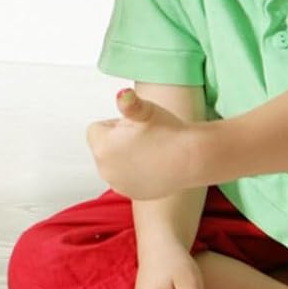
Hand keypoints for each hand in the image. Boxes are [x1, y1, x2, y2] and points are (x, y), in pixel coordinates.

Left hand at [88, 89, 208, 200]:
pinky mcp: (130, 193)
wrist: (190, 158)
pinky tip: (151, 165)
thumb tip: (122, 95)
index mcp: (102, 147)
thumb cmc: (168, 131)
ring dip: (124, 157)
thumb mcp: (147, 110)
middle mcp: (104, 169)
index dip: (116, 124)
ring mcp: (117, 184)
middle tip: (144, 139)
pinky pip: (125, 178)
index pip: (97, 129)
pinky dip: (133, 172)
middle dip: (117, 141)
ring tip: (149, 151)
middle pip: (104, 147)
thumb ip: (129, 102)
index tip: (135, 127)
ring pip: (114, 163)